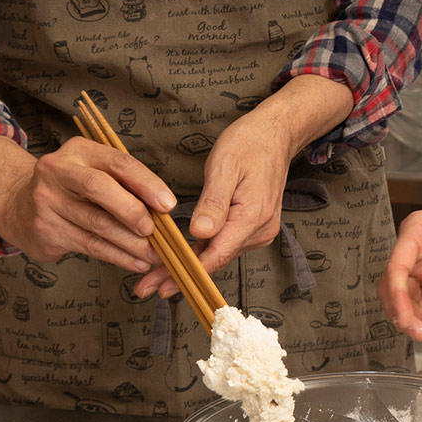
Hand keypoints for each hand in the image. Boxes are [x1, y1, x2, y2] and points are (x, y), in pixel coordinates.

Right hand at [0, 134, 173, 273]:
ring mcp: (46, 201)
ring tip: (154, 254)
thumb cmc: (70, 187)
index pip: (118, 162)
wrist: (15, 203)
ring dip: (131, 243)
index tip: (168, 204)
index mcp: (78, 150)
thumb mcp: (92, 170)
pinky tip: (135, 262)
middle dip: (133, 212)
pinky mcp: (44, 230)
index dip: (146, 183)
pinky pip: (88, 245)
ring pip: (96, 224)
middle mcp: (58, 171)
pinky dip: (117, 256)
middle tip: (156, 231)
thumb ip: (122, 183)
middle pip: (100, 189)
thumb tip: (162, 210)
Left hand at [136, 74, 355, 298]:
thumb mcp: (225, 166)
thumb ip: (213, 203)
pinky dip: (202, 252)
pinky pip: (224, 244)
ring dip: (189, 264)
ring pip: (218, 254)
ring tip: (155, 274)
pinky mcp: (253, 228)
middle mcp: (259, 230)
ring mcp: (258, 231)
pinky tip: (182, 258)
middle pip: (214, 259)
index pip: (216, 254)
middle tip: (146, 287)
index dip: (187, 273)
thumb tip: (199, 233)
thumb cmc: (249, 143)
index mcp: (252, 216)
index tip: (161, 286)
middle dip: (180, 273)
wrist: (276, 135)